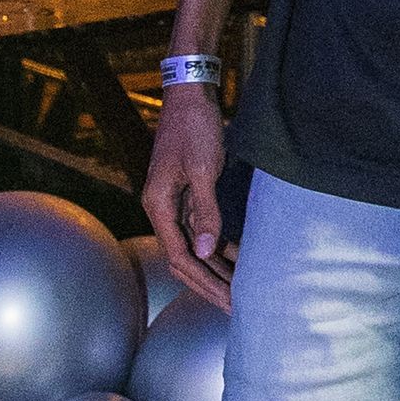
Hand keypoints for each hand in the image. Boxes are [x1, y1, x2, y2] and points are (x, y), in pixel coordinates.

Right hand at [144, 85, 234, 310]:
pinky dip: (218, 245)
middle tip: (235, 307)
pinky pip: (200, 228)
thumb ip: (205, 211)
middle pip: (184, 258)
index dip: (205, 282)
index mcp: (159, 205)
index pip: (180, 257)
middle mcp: (161, 207)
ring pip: (193, 246)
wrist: (189, 93)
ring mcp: (174, 201)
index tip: (228, 301)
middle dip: (209, 283)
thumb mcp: (203, 169)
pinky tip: (238, 258)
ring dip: (215, 268)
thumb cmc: (194, 127)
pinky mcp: (187, 192)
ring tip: (240, 290)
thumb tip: (207, 252)